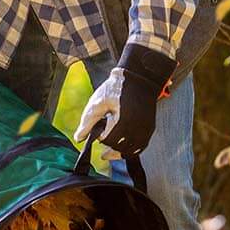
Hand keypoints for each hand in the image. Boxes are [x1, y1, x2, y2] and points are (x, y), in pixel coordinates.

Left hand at [73, 43, 173, 158]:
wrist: (139, 77)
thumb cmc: (117, 87)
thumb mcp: (98, 101)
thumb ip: (87, 122)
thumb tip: (79, 139)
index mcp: (123, 120)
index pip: (108, 139)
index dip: (100, 137)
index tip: (98, 130)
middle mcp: (136, 126)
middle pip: (119, 147)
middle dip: (109, 145)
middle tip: (102, 141)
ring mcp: (145, 128)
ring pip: (131, 150)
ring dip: (120, 152)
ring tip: (109, 153)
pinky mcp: (150, 127)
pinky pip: (141, 145)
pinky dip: (132, 150)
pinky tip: (123, 149)